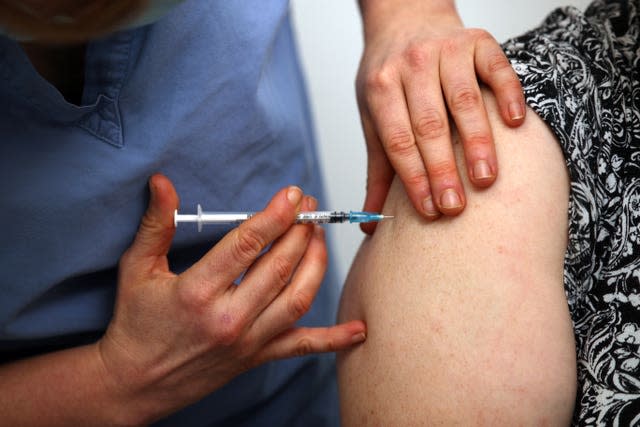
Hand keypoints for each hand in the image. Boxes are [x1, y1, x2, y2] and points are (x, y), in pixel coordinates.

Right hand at [97, 174, 365, 424]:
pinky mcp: (257, 357)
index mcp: (197, 291)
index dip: (275, 214)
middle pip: (279, 266)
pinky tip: (358, 329)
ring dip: (316, 264)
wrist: (135, 383)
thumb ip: (156, 224)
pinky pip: (301, 347)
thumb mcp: (137, 269)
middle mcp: (228, 318)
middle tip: (309, 206)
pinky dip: (333, 339)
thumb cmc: (135, 324)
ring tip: (319, 237)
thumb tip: (162, 183)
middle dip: (300, 230)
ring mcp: (247, 341)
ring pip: (297, 298)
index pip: (247, 244)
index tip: (293, 194)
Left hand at [357, 1, 524, 231]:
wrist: (406, 18)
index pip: (398, 140)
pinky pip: (497, 68)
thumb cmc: (389, 76)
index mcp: (381, 87)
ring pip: (464, 100)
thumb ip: (378, 169)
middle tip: (455, 206)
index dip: (413, 177)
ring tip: (485, 179)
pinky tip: (514, 124)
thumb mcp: (373, 117)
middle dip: (442, 169)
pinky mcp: (478, 40)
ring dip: (477, 142)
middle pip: (429, 124)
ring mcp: (446, 50)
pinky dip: (507, 95)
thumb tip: (369, 223)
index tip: (429, 210)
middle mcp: (412, 65)